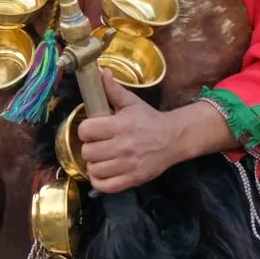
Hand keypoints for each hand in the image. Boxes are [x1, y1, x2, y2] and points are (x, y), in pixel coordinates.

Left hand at [77, 77, 180, 193]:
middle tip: (98, 144)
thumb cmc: (149, 120)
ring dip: (94, 164)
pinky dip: (99, 180)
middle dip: (90, 146)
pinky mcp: (132, 179)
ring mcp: (128, 165)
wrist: (173, 139)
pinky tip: (103, 171)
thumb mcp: (132, 102)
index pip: (86, 130)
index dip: (86, 130)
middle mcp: (124, 146)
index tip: (93, 129)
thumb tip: (101, 72)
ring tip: (101, 157)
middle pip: (88, 151)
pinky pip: (103, 186)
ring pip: (93, 169)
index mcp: (122, 125)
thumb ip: (114, 90)